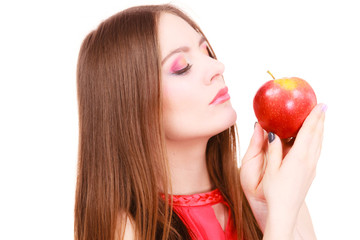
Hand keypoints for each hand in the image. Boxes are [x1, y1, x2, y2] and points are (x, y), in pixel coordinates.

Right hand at [240, 103, 325, 234]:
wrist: (285, 210)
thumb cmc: (274, 191)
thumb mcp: (270, 169)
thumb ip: (273, 150)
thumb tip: (272, 133)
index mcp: (298, 158)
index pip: (308, 132)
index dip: (314, 117)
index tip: (319, 104)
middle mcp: (309, 161)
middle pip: (317, 136)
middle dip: (320, 120)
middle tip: (322, 106)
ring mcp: (311, 167)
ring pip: (319, 143)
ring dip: (320, 129)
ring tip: (320, 119)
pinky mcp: (311, 172)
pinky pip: (317, 151)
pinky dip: (317, 140)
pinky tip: (314, 139)